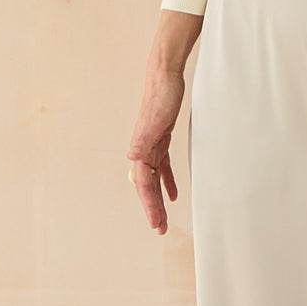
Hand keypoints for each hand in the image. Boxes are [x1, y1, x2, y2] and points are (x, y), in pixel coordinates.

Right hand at [127, 61, 186, 233]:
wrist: (165, 75)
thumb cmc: (161, 95)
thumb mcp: (155, 119)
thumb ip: (143, 139)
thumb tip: (132, 159)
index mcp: (141, 150)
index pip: (145, 185)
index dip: (150, 206)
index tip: (157, 224)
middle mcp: (143, 151)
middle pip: (147, 187)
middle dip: (153, 209)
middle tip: (159, 230)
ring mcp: (151, 146)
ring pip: (154, 180)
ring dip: (158, 199)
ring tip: (162, 219)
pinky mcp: (160, 140)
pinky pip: (163, 167)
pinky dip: (167, 182)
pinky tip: (174, 194)